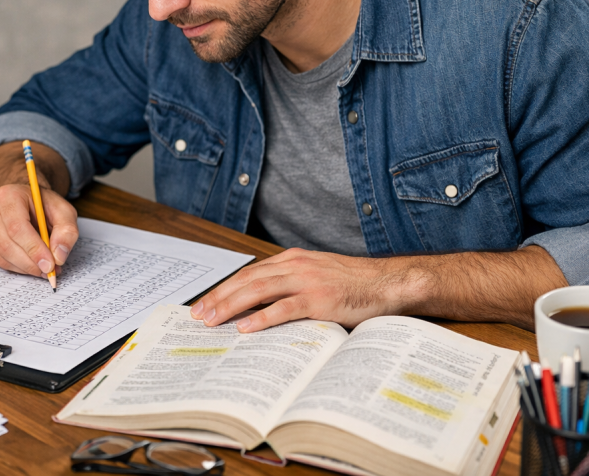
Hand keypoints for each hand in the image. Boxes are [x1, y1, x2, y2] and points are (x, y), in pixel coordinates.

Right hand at [0, 183, 78, 276]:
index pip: (17, 227)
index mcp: (9, 196)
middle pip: (6, 245)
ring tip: (43, 268)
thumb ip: (67, 231)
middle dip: (30, 264)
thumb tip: (59, 256)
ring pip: (1, 257)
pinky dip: (15, 268)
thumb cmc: (43, 206)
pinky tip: (28, 263)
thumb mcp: (64, 211)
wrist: (26, 201)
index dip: (33, 249)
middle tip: (50, 271)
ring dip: (24, 268)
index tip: (50, 265)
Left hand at [189, 244, 566, 332]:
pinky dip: (262, 318)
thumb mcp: (317, 278)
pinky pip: (285, 309)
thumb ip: (291, 288)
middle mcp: (295, 265)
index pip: (249, 274)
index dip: (224, 288)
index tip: (203, 303)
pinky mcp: (321, 299)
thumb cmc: (355, 285)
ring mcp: (308, 281)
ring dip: (230, 307)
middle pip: (246, 280)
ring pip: (258, 292)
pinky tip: (245, 328)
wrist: (392, 283)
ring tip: (211, 320)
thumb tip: (259, 312)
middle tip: (196, 315)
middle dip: (218, 298)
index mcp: (292, 259)